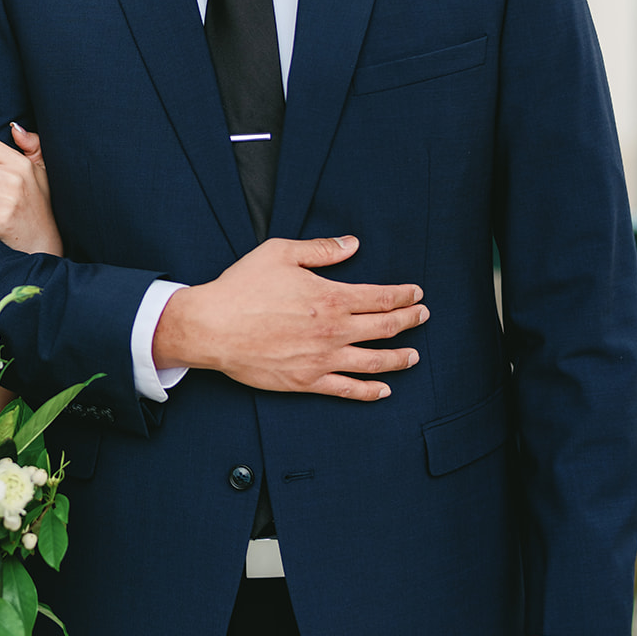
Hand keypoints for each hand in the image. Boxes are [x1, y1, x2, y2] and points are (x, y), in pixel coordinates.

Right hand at [152, 234, 426, 398]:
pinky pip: (347, 389)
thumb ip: (321, 249)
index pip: (381, 298)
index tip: (416, 294)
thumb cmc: (242, 287)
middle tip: (423, 317)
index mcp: (331, 297)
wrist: (213, 327)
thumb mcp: (280, 254)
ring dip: (400, 359)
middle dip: (410, 321)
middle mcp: (334, 330)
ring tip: (415, 357)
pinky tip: (384, 390)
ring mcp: (322, 359)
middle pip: (386, 328)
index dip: (404, 296)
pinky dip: (370, 391)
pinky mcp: (307, 381)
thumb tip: (352, 244)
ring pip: (374, 362)